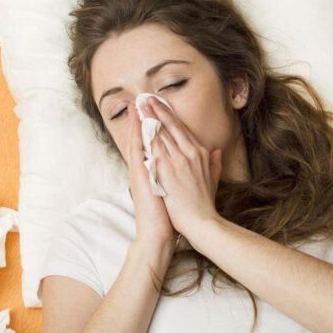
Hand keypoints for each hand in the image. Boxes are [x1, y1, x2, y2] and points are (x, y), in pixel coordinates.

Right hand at [125, 100, 178, 252]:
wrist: (157, 233)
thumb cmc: (168, 215)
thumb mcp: (175, 190)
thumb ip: (184, 174)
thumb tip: (196, 162)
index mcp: (154, 170)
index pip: (153, 143)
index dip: (154, 125)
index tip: (156, 109)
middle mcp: (144, 169)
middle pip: (144, 138)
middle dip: (144, 118)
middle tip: (142, 99)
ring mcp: (140, 172)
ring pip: (137, 142)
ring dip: (137, 123)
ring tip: (136, 104)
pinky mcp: (139, 177)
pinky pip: (136, 152)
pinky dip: (136, 137)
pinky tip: (136, 123)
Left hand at [141, 97, 222, 237]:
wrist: (201, 222)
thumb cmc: (204, 204)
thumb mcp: (214, 180)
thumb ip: (215, 163)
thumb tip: (218, 150)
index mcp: (199, 154)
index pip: (181, 129)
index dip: (170, 116)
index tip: (160, 105)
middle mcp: (189, 153)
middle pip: (170, 127)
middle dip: (157, 111)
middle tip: (146, 98)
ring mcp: (178, 161)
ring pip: (161, 134)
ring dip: (149, 118)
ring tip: (140, 106)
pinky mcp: (167, 171)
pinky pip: (154, 148)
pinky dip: (147, 135)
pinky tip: (140, 125)